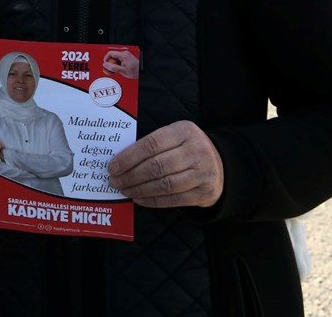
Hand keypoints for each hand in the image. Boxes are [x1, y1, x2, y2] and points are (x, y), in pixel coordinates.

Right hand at [103, 49, 138, 78]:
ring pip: (115, 58)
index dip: (106, 59)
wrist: (141, 72)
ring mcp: (125, 55)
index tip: (105, 65)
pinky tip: (120, 68)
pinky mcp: (126, 57)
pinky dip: (117, 64)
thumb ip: (113, 67)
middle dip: (110, 63)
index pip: (110, 53)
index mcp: (123, 55)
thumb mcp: (122, 71)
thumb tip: (105, 65)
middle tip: (111, 69)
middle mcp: (124, 53)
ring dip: (114, 64)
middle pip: (112, 56)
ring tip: (117, 70)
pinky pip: (118, 59)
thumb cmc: (135, 71)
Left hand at [108, 120, 222, 207]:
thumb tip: (119, 162)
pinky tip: (139, 199)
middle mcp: (197, 150)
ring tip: (125, 191)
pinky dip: (153, 201)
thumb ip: (151, 145)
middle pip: (157, 166)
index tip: (113, 167)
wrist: (219, 163)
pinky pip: (174, 199)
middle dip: (131, 176)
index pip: (151, 144)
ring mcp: (203, 172)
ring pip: (165, 184)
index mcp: (184, 131)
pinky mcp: (206, 192)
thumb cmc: (185, 148)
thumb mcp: (173, 136)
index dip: (129, 157)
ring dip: (140, 190)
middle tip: (115, 181)